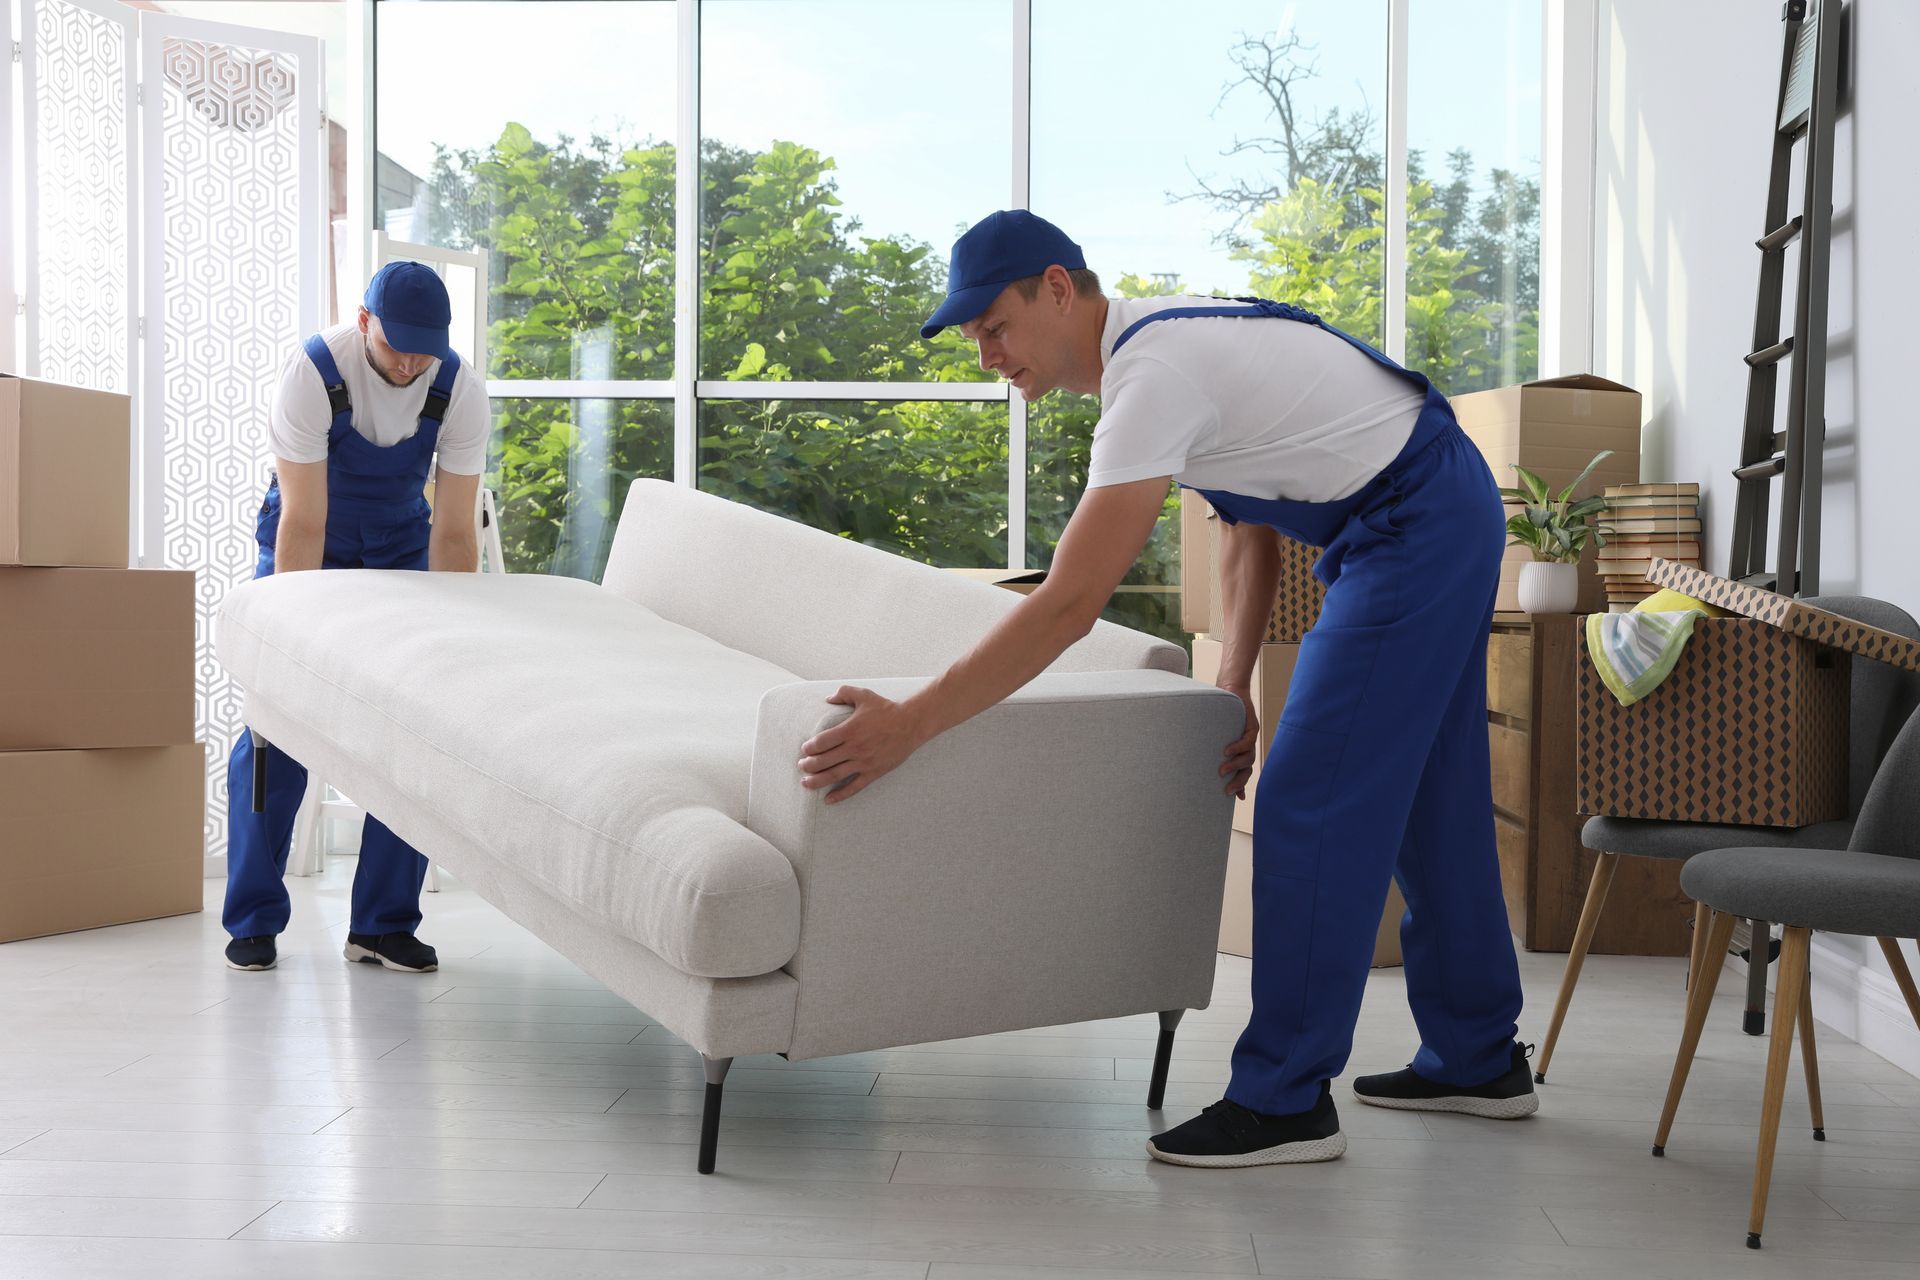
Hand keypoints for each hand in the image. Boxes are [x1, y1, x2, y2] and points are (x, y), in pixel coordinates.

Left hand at [798, 687, 928, 804]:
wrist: (911, 724)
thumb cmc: (886, 709)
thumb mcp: (864, 695)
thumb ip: (844, 693)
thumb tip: (827, 699)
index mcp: (850, 730)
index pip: (821, 742)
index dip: (809, 748)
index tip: (805, 750)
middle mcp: (855, 748)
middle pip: (823, 761)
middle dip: (808, 765)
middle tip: (801, 766)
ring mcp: (864, 762)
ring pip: (834, 775)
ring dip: (817, 781)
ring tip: (805, 783)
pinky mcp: (874, 772)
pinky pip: (854, 787)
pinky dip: (840, 795)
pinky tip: (828, 800)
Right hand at [1220, 687, 1258, 798]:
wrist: (1229, 689)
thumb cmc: (1218, 712)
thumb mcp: (1214, 733)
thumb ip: (1211, 746)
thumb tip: (1191, 760)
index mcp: (1240, 750)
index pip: (1242, 772)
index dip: (1240, 786)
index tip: (1233, 798)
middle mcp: (1247, 746)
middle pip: (1248, 770)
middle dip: (1238, 781)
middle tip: (1226, 790)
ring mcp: (1250, 737)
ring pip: (1249, 758)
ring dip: (1235, 765)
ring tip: (1222, 770)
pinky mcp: (1251, 726)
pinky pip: (1247, 742)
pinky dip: (1237, 748)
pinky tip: (1226, 751)